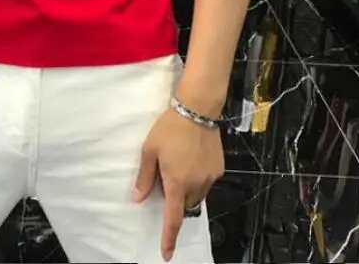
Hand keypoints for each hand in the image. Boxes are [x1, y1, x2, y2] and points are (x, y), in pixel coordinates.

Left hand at [133, 108, 224, 261]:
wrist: (197, 109)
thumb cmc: (169, 128)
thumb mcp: (149, 150)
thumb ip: (145, 177)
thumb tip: (139, 198)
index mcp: (177, 183)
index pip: (173, 218)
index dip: (169, 238)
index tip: (167, 253)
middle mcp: (196, 184)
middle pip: (186, 205)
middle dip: (176, 200)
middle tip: (166, 178)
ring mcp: (210, 177)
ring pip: (198, 194)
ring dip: (188, 189)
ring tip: (179, 164)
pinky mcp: (219, 168)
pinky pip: (207, 182)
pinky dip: (198, 178)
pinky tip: (192, 159)